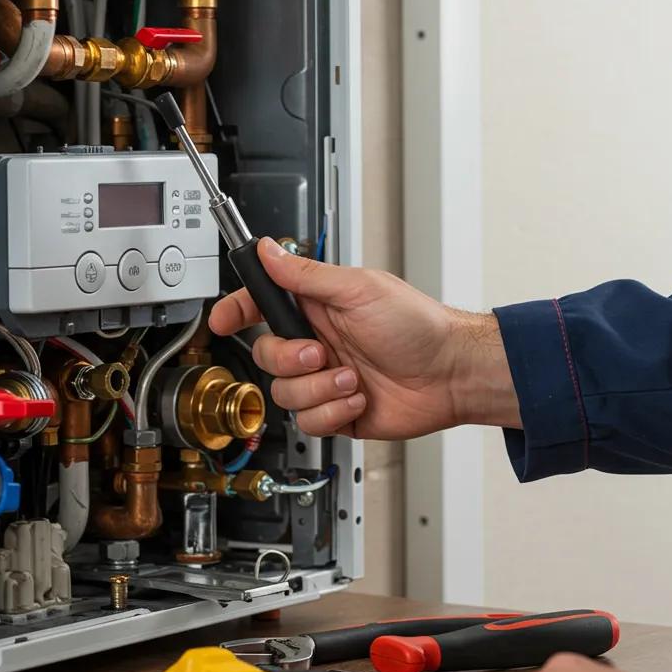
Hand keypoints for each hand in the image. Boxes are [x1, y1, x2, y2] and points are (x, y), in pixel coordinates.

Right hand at [208, 238, 518, 438]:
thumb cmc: (418, 325)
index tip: (221, 319)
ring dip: (320, 388)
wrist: (450, 374)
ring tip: (353, 379)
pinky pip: (309, 422)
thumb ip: (306, 275)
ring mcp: (325, 379)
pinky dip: (334, 412)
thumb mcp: (359, 289)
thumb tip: (268, 249)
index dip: (235, 311)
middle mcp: (317, 342)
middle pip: (266, 356)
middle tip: (322, 353)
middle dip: (291, 359)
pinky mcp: (336, 411)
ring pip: (284, 394)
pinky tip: (358, 399)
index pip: (261, 305)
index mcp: (317, 307)